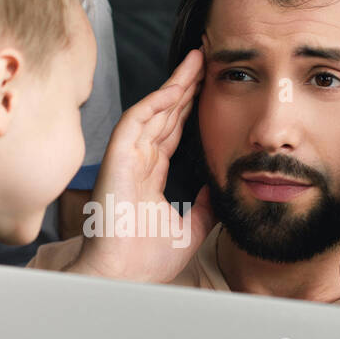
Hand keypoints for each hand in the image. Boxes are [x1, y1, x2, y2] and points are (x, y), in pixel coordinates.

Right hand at [71, 47, 217, 282]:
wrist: (122, 276)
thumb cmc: (145, 261)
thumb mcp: (190, 230)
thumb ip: (206, 207)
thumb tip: (222, 186)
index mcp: (150, 177)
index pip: (172, 133)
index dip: (189, 110)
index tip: (208, 90)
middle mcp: (137, 162)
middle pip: (164, 115)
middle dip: (185, 87)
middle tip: (206, 62)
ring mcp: (126, 157)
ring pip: (152, 110)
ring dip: (174, 85)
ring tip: (197, 62)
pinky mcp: (117, 157)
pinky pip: (137, 120)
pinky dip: (156, 101)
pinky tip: (177, 86)